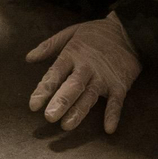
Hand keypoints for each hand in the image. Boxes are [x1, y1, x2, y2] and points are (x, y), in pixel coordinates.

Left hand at [26, 13, 141, 132]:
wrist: (128, 30)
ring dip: (79, 110)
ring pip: (90, 95)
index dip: (44, 89)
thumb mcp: (71, 33)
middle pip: (72, 86)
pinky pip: (117, 101)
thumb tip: (28, 58)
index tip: (33, 105)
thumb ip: (49, 46)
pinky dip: (113, 114)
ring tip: (67, 125)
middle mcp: (86, 67)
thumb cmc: (96, 34)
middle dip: (61, 101)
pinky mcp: (120, 84)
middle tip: (49, 116)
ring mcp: (104, 77)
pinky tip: (109, 128)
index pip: (55, 73)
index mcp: (72, 54)